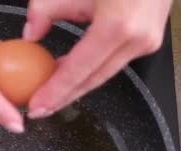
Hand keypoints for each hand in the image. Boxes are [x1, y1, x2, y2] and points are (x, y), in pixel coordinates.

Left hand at [23, 0, 172, 118]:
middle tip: (39, 110)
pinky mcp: (150, 38)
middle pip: (93, 79)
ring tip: (50, 94)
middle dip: (64, 97)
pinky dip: (91, 69)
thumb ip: (46, 9)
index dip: (56, 91)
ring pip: (104, 72)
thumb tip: (30, 34)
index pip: (79, 69)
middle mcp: (137, 39)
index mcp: (119, 25)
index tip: (36, 107)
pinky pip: (114, 61)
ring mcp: (148, 41)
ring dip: (77, 84)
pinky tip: (71, 71)